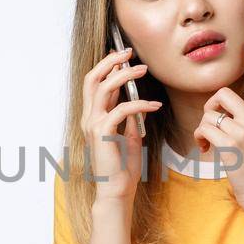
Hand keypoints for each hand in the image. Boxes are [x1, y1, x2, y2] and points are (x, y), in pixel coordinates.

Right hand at [80, 46, 162, 201]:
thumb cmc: (121, 169)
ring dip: (124, 75)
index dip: (107, 67)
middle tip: (128, 52)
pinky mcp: (102, 133)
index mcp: (92, 119)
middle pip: (92, 79)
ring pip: (103, 88)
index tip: (122, 56)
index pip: (95, 85)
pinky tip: (154, 105)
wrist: (116, 191)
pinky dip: (139, 104)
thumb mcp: (129, 139)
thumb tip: (136, 107)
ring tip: (143, 69)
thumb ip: (129, 122)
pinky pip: (121, 109)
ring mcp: (92, 125)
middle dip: (109, 61)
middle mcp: (88, 119)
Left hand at [193, 42, 243, 215]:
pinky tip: (204, 149)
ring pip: (210, 113)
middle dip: (211, 106)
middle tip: (211, 122)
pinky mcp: (230, 144)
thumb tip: (225, 113)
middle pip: (225, 94)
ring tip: (206, 143)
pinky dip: (199, 138)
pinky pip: (204, 128)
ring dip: (203, 127)